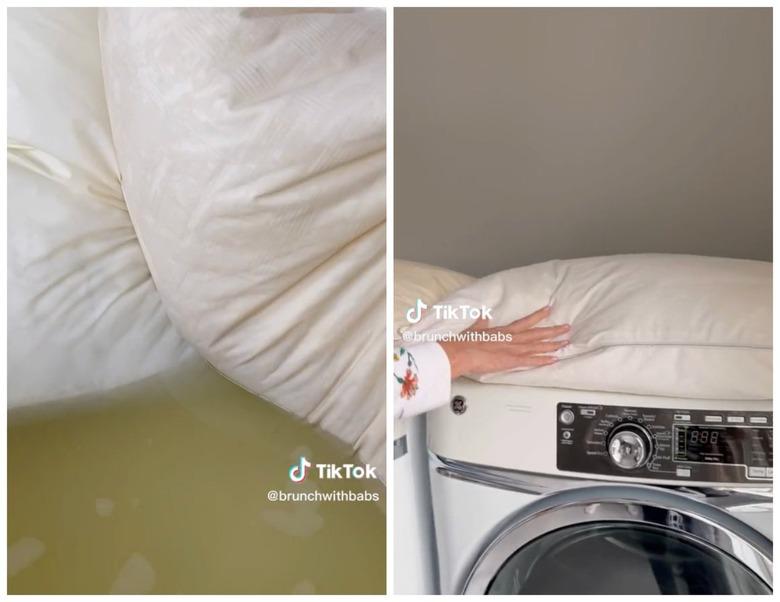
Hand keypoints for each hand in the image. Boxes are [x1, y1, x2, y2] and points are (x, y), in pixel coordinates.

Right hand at [439, 305, 569, 379]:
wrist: (458, 352)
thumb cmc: (463, 343)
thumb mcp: (474, 329)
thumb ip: (482, 323)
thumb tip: (484, 315)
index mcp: (503, 331)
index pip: (525, 322)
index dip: (538, 316)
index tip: (549, 310)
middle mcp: (511, 338)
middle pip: (537, 333)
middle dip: (553, 330)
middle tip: (566, 328)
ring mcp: (512, 349)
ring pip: (537, 346)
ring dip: (553, 344)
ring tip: (565, 342)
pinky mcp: (510, 361)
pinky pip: (531, 361)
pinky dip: (543, 360)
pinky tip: (554, 359)